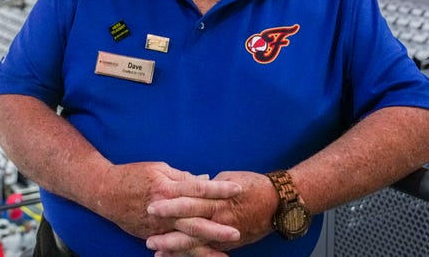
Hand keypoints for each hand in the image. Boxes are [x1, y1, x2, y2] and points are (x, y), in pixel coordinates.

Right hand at [89, 162, 242, 239]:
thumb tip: (204, 180)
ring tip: (224, 254)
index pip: (199, 188)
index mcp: (168, 187)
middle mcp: (165, 208)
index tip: (238, 189)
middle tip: (237, 231)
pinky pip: (172, 246)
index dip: (219, 188)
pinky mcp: (152, 234)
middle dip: (216, 226)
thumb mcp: (158, 169)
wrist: (104, 191)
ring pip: (185, 238)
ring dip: (205, 247)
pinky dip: (186, 253)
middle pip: (195, 219)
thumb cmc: (132, 175)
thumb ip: (182, 177)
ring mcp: (158, 224)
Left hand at [145, 170, 277, 254]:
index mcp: (217, 198)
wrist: (280, 202)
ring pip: (197, 243)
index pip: (189, 201)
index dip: (170, 204)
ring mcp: (225, 232)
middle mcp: (220, 217)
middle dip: (168, 233)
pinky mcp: (231, 243)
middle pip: (190, 226)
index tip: (151, 206)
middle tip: (149, 238)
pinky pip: (208, 250)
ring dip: (176, 248)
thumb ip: (207, 186)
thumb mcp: (228, 178)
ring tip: (157, 251)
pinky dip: (193, 254)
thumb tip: (190, 185)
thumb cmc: (253, 184)